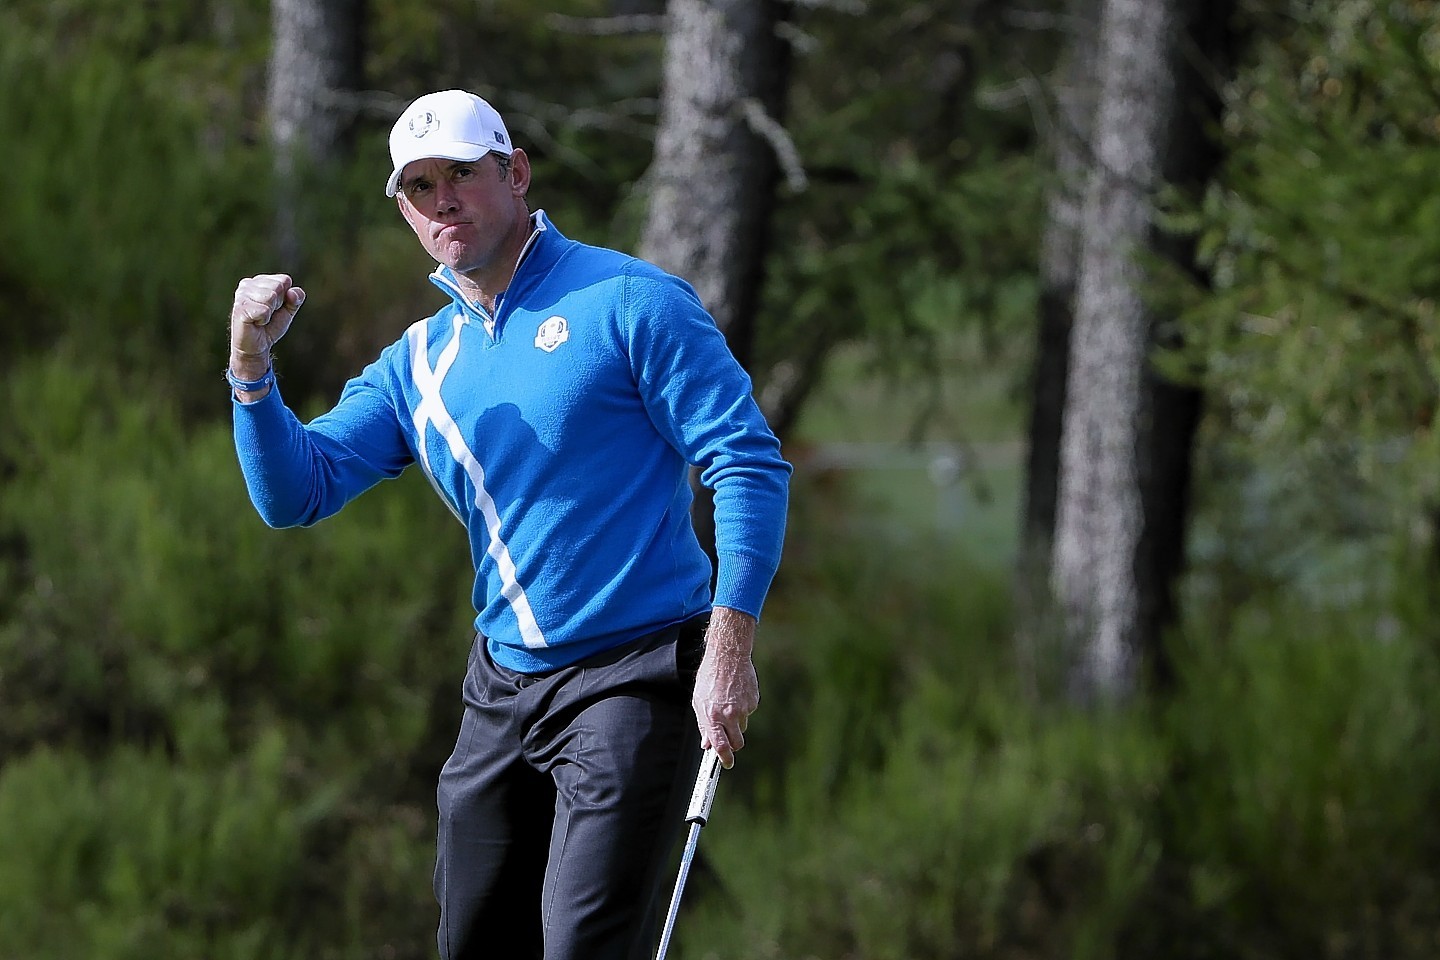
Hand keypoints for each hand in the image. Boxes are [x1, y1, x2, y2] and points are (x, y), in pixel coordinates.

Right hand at [230, 274, 304, 375]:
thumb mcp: (288, 310)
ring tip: (261, 318)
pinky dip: (264, 319)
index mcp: (259, 281)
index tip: (275, 308)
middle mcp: (247, 284)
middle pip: (278, 287)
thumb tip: (292, 292)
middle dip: (278, 304)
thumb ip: (296, 298)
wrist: (257, 346)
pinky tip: (255, 322)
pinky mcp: (239, 308)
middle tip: (267, 314)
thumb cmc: (270, 325)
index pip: (284, 280)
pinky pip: (263, 310)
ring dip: (270, 312)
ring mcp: (241, 295)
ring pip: (270, 297)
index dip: (285, 297)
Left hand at [692, 606, 759, 768]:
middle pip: (737, 742)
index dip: (725, 759)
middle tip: (728, 739)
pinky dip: (743, 709)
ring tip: (728, 704)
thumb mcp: (699, 701)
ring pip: (743, 727)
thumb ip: (704, 724)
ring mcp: (743, 709)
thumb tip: (707, 743)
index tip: (727, 764)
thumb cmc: (710, 678)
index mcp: (713, 716)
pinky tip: (736, 695)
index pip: (721, 746)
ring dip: (736, 723)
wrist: (728, 656)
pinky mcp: (753, 702)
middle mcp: (729, 715)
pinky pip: (748, 713)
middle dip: (733, 744)